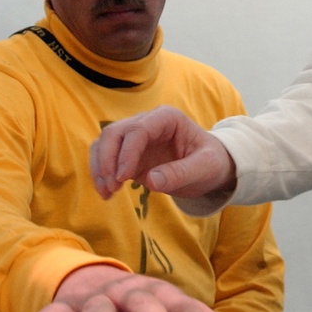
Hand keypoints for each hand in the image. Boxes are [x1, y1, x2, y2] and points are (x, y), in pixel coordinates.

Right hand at [90, 106, 236, 200]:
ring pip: (105, 143)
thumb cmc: (211, 162)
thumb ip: (180, 173)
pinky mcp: (129, 154)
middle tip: (112, 187)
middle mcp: (147, 122)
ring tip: (107, 193)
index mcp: (166, 118)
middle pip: (115, 132)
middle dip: (107, 159)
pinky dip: (101, 173)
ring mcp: (135, 138)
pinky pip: (106, 157)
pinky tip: (107, 192)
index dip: (126, 153)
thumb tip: (151, 181)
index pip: (138, 129)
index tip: (123, 178)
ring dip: (100, 167)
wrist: (211, 167)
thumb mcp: (205, 168)